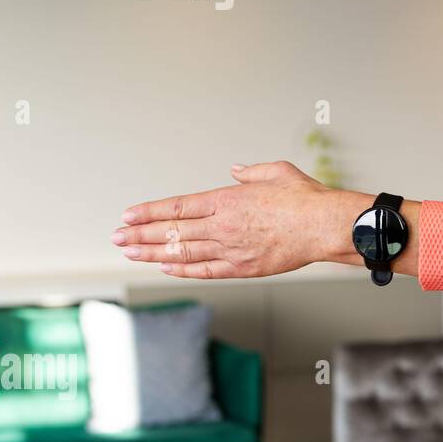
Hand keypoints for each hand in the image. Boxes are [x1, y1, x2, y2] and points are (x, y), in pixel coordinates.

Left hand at [111, 161, 366, 278]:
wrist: (325, 226)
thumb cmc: (306, 198)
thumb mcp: (276, 171)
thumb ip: (250, 172)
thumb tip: (235, 170)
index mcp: (228, 200)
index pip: (178, 207)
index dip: (149, 212)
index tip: (128, 215)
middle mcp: (223, 226)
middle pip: (172, 232)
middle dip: (140, 234)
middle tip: (117, 237)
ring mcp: (231, 249)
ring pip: (182, 253)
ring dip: (152, 253)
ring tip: (129, 253)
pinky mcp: (244, 268)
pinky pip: (205, 271)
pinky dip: (182, 269)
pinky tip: (165, 267)